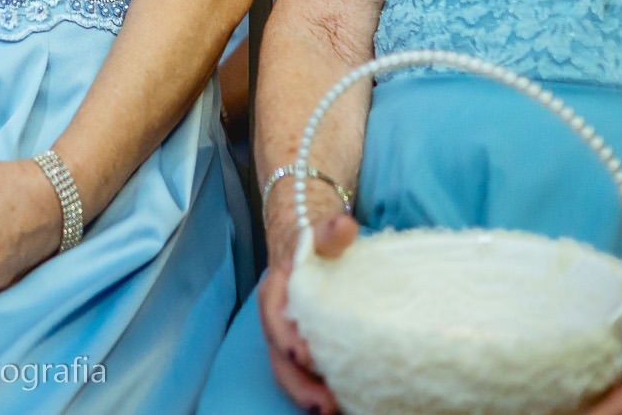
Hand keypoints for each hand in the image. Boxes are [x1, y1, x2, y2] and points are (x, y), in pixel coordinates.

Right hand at [260, 212, 358, 414]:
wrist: (308, 244)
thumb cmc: (317, 241)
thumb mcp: (323, 231)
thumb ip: (332, 230)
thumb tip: (345, 225)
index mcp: (276, 291)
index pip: (275, 317)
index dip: (287, 339)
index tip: (306, 356)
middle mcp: (278, 319)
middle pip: (279, 356)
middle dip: (298, 383)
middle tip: (325, 404)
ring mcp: (290, 337)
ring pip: (290, 371)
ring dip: (307, 394)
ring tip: (333, 411)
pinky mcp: (306, 348)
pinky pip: (306, 373)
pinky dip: (319, 390)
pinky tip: (342, 402)